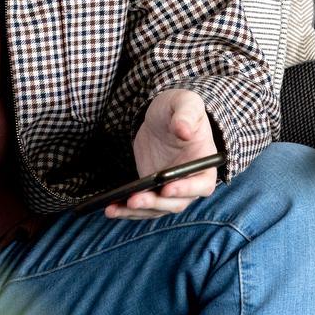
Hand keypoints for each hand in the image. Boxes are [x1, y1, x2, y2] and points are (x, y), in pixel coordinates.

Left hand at [105, 88, 219, 219]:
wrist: (164, 117)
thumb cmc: (181, 108)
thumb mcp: (186, 103)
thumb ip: (187, 115)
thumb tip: (184, 130)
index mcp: (204, 164)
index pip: (202, 185)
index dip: (186, 190)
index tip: (166, 188)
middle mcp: (190, 182)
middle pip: (176, 203)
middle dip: (154, 203)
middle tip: (134, 198)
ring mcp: (171, 189)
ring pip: (156, 209)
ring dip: (136, 211)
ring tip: (113, 209)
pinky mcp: (153, 191)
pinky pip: (143, 206)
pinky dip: (127, 210)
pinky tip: (110, 209)